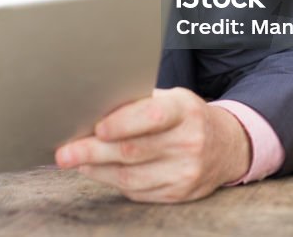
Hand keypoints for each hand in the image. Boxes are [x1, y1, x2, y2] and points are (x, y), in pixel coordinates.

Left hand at [55, 88, 250, 202]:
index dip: (121, 123)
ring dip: (97, 169)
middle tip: (65, 153)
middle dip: (93, 152)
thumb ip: (139, 102)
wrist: (227, 146)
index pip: (152, 116)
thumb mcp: (172, 98)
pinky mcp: (179, 194)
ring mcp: (186, 172)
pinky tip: (97, 171)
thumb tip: (91, 106)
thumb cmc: (185, 116)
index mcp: (185, 110)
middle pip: (133, 150)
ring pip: (131, 176)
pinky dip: (113, 182)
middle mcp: (189, 142)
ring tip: (75, 161)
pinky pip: (137, 191)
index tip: (96, 128)